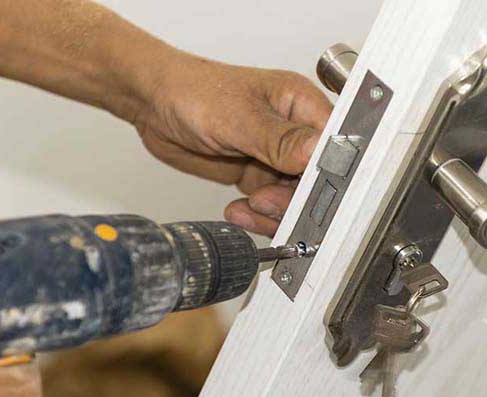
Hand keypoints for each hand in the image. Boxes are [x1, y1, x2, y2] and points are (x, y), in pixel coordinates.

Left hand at [133, 55, 331, 236]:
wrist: (155, 104)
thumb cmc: (194, 91)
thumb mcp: (239, 117)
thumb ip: (280, 139)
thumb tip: (317, 151)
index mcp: (301, 104)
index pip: (332, 144)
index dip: (328, 172)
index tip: (311, 192)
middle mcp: (294, 130)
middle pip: (316, 177)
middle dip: (295, 197)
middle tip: (267, 200)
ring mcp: (276, 155)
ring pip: (294, 196)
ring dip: (274, 210)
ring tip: (251, 206)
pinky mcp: (257, 173)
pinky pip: (269, 204)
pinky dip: (256, 214)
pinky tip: (239, 211)